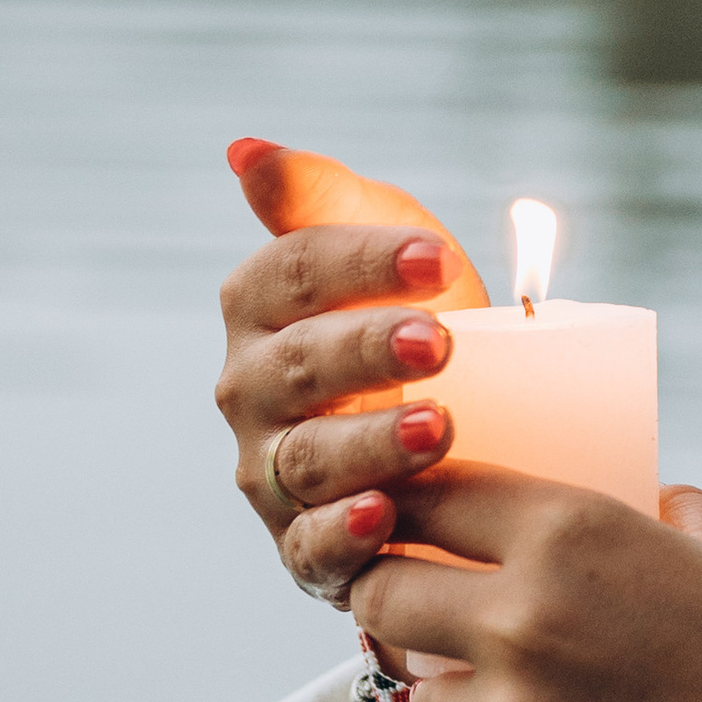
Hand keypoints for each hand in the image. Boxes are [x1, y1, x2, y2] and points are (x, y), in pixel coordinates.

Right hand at [217, 138, 489, 605]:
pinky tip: (382, 515)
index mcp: (261, 312)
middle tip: (438, 341)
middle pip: (297, 365)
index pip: (289, 273)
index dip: (359, 262)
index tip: (436, 257)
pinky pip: (311, 548)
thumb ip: (325, 200)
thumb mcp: (386, 254)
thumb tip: (244, 150)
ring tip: (438, 425)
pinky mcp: (303, 550)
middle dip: (366, 350)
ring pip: (309, 457)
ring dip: (370, 443)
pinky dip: (341, 536)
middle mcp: (249, 393)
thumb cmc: (409, 327)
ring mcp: (273, 475)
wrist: (457, 442)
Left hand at [349, 468, 701, 701]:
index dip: (409, 504)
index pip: (428, 497)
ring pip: (413, 694)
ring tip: (509, 697)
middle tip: (428, 610)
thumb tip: (655, 497)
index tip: (408, 517)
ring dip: (449, 692)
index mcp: (574, 533)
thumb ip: (676, 518)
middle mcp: (525, 620)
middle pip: (383, 593)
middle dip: (397, 595)